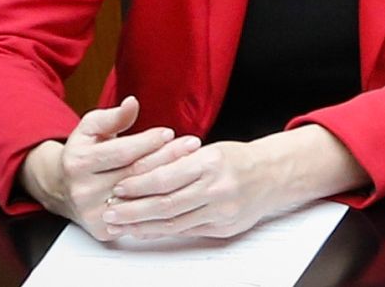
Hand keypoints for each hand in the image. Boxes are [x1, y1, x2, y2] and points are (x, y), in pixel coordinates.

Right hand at [18, 96, 199, 240]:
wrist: (63, 188)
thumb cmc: (84, 153)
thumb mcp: (91, 128)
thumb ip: (113, 117)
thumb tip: (132, 103)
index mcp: (78, 163)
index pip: (121, 152)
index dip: (148, 141)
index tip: (169, 132)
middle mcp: (83, 191)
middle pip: (135, 173)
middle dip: (168, 156)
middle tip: (192, 144)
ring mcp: (94, 213)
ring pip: (141, 195)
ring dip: (170, 177)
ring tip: (191, 161)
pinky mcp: (105, 229)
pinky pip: (139, 215)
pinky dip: (160, 200)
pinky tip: (178, 186)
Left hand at [101, 139, 282, 239]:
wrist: (274, 174)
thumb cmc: (239, 160)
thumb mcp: (210, 150)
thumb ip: (178, 163)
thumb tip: (140, 173)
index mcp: (212, 162)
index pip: (166, 177)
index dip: (138, 185)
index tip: (119, 189)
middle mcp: (218, 188)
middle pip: (166, 205)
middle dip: (133, 211)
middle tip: (110, 213)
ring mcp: (222, 211)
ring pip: (174, 223)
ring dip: (143, 226)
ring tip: (122, 225)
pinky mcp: (224, 228)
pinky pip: (186, 233)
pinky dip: (163, 232)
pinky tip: (147, 230)